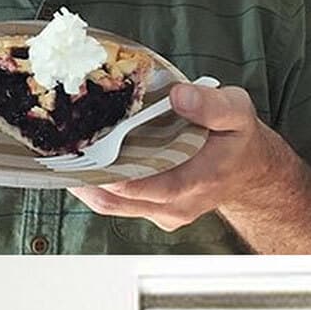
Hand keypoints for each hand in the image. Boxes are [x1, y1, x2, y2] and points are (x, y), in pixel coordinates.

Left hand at [76, 79, 287, 230]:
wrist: (249, 171)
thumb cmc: (240, 140)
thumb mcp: (238, 112)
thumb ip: (212, 105)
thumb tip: (178, 95)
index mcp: (199, 180)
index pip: (149, 187)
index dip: (114, 176)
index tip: (87, 159)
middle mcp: (178, 205)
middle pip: (119, 201)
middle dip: (87, 179)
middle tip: (61, 157)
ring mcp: (163, 214)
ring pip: (112, 206)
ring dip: (85, 185)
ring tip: (61, 161)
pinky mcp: (153, 214)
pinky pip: (118, 205)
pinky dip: (97, 186)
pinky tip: (81, 166)